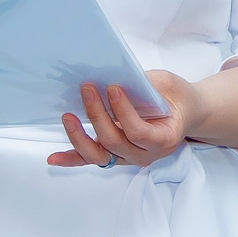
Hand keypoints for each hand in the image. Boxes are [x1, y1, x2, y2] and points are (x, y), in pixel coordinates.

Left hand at [50, 71, 195, 168]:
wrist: (183, 112)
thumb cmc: (176, 98)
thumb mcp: (167, 85)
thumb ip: (144, 85)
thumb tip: (112, 76)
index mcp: (165, 139)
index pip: (139, 133)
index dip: (123, 112)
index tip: (113, 88)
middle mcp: (146, 154)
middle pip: (115, 142)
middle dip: (98, 115)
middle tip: (88, 89)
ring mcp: (128, 157)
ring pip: (99, 155)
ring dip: (80, 136)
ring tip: (68, 117)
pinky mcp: (114, 155)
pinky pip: (91, 160)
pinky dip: (71, 159)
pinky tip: (53, 158)